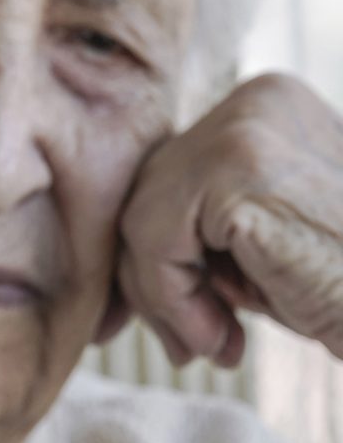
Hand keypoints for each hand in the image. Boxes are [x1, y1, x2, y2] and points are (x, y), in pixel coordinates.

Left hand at [119, 74, 342, 366]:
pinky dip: (175, 302)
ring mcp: (243, 126)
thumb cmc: (342, 287)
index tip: (176, 321)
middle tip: (195, 344)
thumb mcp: (256, 250)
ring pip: (140, 220)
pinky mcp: (236, 168)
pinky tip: (224, 337)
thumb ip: (196, 233)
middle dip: (156, 281)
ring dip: (167, 300)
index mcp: (265, 107)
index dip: (157, 258)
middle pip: (146, 195)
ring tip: (218, 344)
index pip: (166, 180)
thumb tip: (122, 270)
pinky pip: (153, 241)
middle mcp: (254, 97)